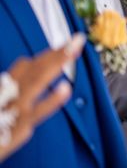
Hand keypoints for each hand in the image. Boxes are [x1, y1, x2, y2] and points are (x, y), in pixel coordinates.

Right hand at [1, 33, 83, 161]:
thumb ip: (8, 91)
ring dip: (56, 62)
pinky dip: (52, 100)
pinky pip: (38, 112)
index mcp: (2, 87)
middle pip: (35, 68)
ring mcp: (14, 110)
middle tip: (77, 39)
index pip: (24, 67)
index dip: (45, 58)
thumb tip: (16, 85)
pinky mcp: (18, 129)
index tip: (62, 50)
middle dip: (56, 53)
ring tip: (74, 49)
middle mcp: (7, 94)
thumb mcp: (0, 103)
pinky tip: (65, 87)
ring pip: (37, 80)